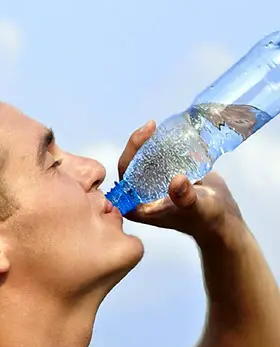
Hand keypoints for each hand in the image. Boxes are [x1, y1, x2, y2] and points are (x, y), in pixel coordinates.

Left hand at [117, 121, 243, 240]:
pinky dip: (162, 146)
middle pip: (132, 163)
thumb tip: (177, 180)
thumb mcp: (196, 207)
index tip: (144, 134)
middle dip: (139, 143)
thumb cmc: (206, 218)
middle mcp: (140, 196)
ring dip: (150, 143)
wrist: (222, 218)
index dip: (131, 152)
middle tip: (151, 125)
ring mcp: (152, 186)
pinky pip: (158, 159)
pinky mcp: (165, 178)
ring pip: (144, 159)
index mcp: (137, 206)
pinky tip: (169, 133)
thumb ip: (185, 197)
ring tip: (158, 127)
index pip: (125, 174)